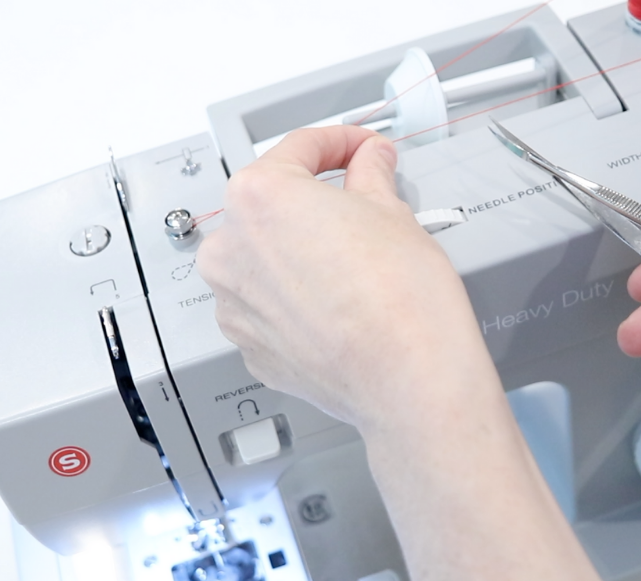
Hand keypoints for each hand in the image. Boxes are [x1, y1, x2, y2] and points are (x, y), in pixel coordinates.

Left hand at [197, 126, 495, 434]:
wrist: (409, 379)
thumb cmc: (402, 302)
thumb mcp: (393, 212)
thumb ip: (369, 176)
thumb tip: (367, 162)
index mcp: (259, 197)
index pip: (298, 149)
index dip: (340, 142)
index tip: (361, 149)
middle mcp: (230, 249)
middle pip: (270, 206)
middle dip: (314, 201)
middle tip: (362, 205)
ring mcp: (233, 303)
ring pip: (265, 259)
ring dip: (300, 252)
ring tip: (351, 263)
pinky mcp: (249, 347)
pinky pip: (267, 305)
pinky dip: (295, 297)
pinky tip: (336, 302)